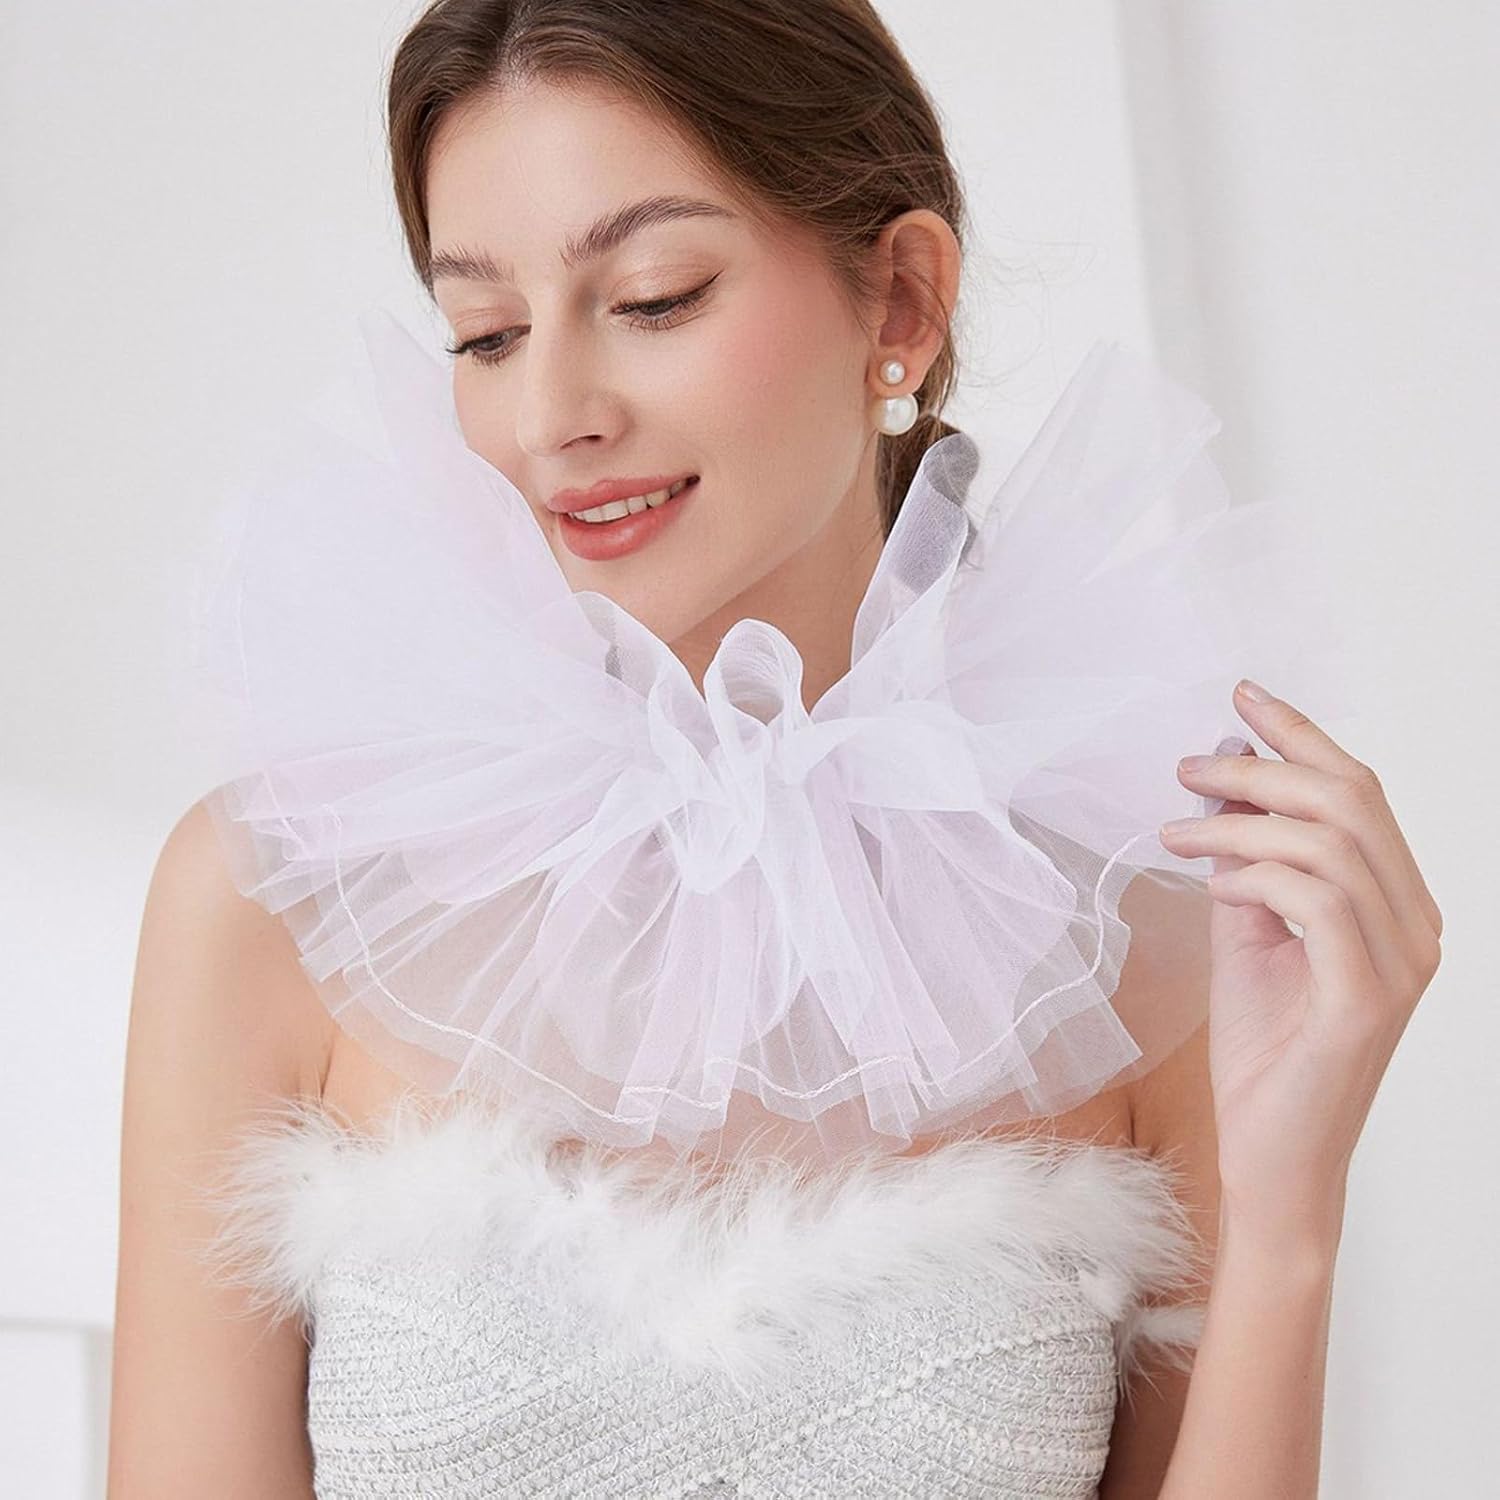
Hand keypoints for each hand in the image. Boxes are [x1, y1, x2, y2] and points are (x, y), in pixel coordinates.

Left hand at [1159, 679, 1442, 1248]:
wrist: (1272, 1156)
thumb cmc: (1264, 1049)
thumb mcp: (1247, 936)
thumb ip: (1246, 863)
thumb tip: (1224, 783)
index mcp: (1395, 904)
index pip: (1359, 793)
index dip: (1303, 735)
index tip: (1243, 696)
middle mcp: (1414, 924)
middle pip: (1350, 801)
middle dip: (1261, 768)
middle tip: (1187, 768)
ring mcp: (1400, 961)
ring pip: (1330, 841)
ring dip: (1240, 821)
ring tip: (1174, 832)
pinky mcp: (1368, 995)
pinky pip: (1316, 898)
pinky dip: (1255, 874)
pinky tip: (1211, 884)